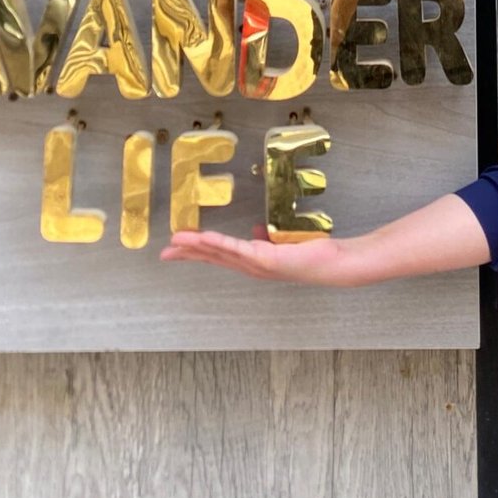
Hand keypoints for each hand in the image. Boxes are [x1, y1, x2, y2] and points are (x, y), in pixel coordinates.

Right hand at [159, 225, 357, 284]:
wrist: (334, 263)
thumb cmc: (313, 252)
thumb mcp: (284, 242)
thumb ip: (268, 238)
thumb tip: (257, 230)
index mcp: (254, 262)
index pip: (220, 256)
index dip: (198, 252)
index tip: (177, 248)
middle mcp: (252, 267)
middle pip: (213, 259)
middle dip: (189, 255)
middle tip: (164, 253)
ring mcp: (257, 265)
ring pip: (220, 254)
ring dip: (197, 247)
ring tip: (176, 242)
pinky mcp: (265, 259)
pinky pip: (236, 249)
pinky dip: (218, 243)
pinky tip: (203, 238)